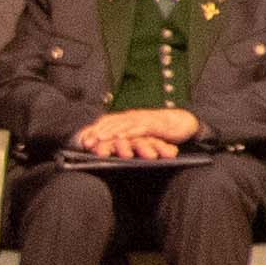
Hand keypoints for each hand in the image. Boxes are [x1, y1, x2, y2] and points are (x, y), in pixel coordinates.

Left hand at [77, 107, 195, 160]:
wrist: (184, 121)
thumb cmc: (160, 129)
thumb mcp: (140, 134)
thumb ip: (126, 137)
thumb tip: (109, 147)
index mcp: (128, 119)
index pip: (107, 122)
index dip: (93, 130)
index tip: (81, 140)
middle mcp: (133, 117)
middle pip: (111, 123)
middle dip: (97, 132)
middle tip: (86, 142)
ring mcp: (144, 120)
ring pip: (123, 125)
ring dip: (110, 131)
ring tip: (99, 138)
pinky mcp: (155, 124)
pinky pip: (140, 128)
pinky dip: (129, 132)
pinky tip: (121, 138)